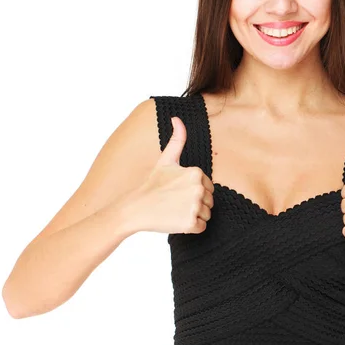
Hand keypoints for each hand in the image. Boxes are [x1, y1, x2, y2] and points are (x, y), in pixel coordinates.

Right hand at [115, 116, 214, 234]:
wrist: (135, 208)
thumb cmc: (152, 184)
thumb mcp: (166, 159)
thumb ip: (177, 139)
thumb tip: (177, 117)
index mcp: (196, 172)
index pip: (208, 187)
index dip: (194, 191)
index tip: (178, 191)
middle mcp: (198, 188)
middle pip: (209, 201)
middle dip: (195, 204)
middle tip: (175, 202)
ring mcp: (195, 206)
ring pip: (207, 214)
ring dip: (194, 215)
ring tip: (175, 210)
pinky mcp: (191, 223)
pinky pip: (202, 227)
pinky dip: (191, 227)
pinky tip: (176, 220)